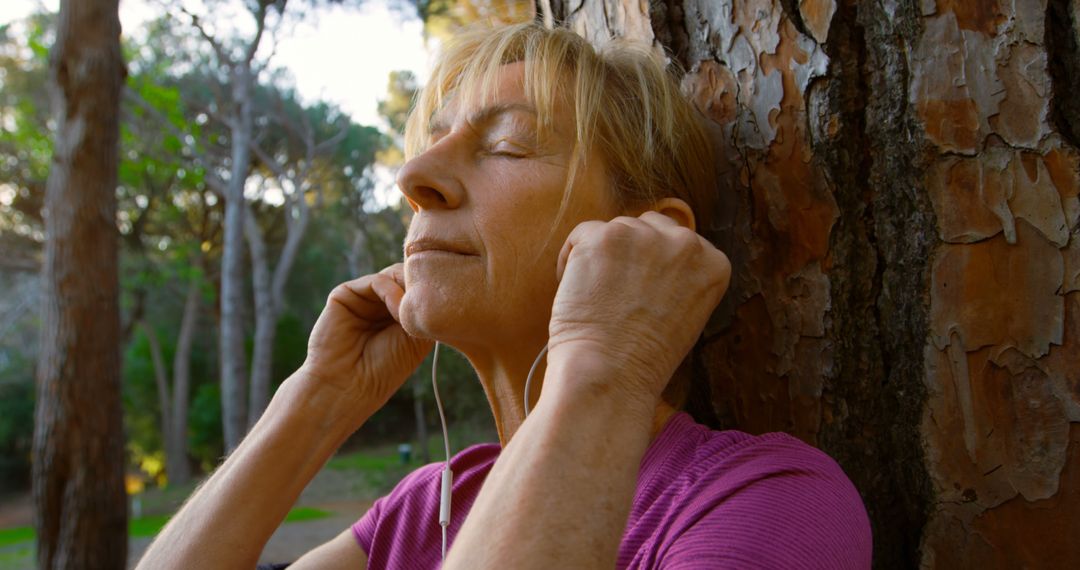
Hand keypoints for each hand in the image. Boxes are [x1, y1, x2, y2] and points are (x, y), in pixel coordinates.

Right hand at [299, 264, 432, 419]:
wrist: (350, 386)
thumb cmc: (385, 369)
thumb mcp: (417, 337)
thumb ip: (423, 308)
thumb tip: (430, 281)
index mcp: (399, 313)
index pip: (420, 287)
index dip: (433, 289)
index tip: (447, 303)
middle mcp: (380, 302)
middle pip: (408, 276)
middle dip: (422, 286)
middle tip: (429, 304)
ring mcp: (363, 297)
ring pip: (395, 274)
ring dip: (409, 290)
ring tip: (412, 314)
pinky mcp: (346, 294)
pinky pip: (377, 280)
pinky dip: (392, 291)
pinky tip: (398, 311)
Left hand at [549, 211, 730, 401]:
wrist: (610, 374)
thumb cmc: (643, 359)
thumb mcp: (685, 315)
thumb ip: (679, 278)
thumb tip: (653, 256)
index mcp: (714, 263)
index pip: (680, 242)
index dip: (655, 264)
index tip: (640, 289)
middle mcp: (685, 243)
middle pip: (649, 227)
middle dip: (630, 253)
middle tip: (613, 291)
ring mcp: (643, 236)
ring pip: (615, 230)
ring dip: (602, 256)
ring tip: (595, 296)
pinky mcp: (602, 237)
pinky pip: (582, 234)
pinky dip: (573, 259)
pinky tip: (573, 288)